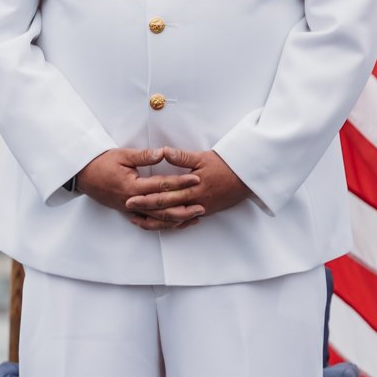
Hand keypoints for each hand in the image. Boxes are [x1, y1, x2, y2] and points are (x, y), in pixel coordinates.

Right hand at [73, 148, 199, 219]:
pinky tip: (177, 223)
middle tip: (203, 205)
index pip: (161, 185)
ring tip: (195, 217)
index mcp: (132, 186)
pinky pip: (149, 222)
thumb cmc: (101, 163)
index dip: (180, 182)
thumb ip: (144, 156)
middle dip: (184, 207)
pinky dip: (164, 224)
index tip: (196, 179)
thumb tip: (163, 153)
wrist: (82, 175)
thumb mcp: (122, 155)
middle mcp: (132, 201)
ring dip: (177, 219)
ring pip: (157, 219)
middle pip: (162, 208)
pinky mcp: (129, 212)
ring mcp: (130, 209)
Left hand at [125, 148, 254, 230]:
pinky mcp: (205, 211)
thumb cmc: (225, 165)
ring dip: (157, 221)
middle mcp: (195, 201)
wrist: (247, 177)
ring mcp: (201, 209)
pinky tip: (162, 223)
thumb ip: (182, 157)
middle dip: (146, 210)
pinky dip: (172, 223)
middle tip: (128, 209)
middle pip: (166, 209)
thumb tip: (164, 152)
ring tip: (140, 221)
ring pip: (174, 219)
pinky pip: (185, 221)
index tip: (130, 197)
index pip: (165, 195)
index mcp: (192, 187)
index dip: (147, 197)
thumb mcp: (203, 157)